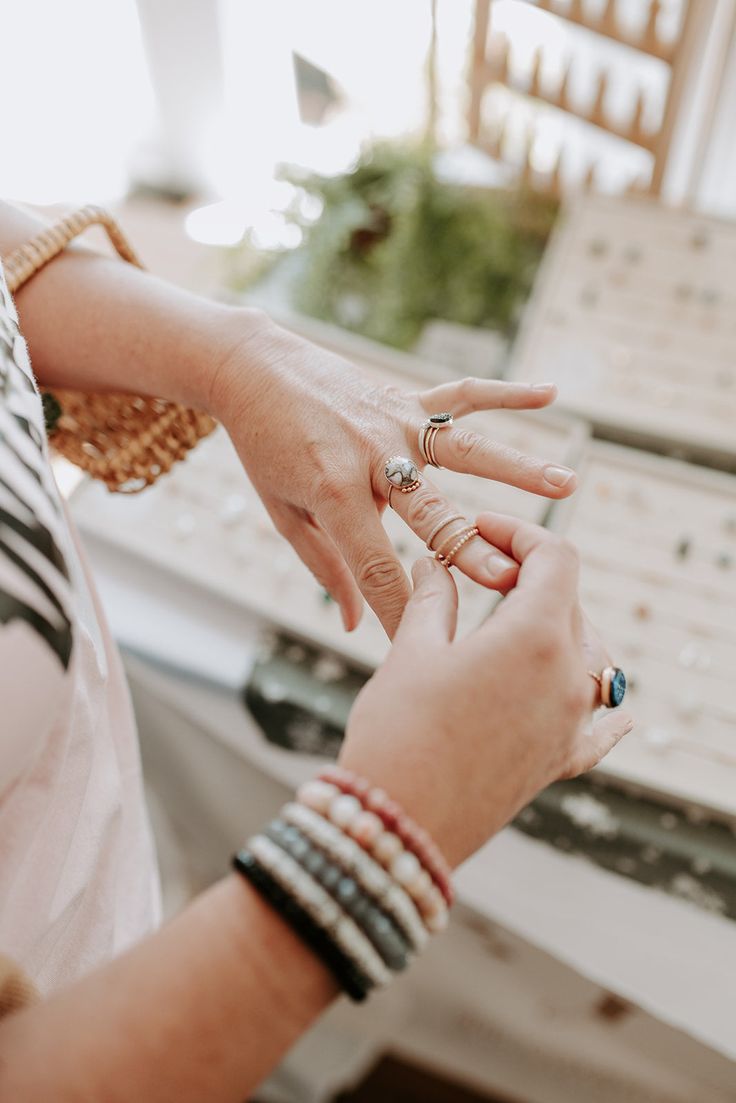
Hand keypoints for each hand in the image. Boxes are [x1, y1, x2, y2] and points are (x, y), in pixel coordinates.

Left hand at [211, 315, 576, 636]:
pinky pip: (461, 395)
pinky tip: (550, 394)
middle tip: (510, 580)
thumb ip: (326, 567)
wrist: (253, 368)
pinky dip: (505, 394)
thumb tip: (357, 626)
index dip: (399, 612)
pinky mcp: (405, 397)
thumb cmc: (266, 449)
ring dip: (517, 469)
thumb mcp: (285, 513)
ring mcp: (394, 422)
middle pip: (431, 512)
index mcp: (334, 492)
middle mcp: (373, 455)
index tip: (427, 649)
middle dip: (470, 549)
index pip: (375, 566)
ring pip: (465, 449)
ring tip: (566, 486)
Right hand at [339, 513, 632, 867]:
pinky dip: (609, 713)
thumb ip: (433, 597)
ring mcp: (571, 724)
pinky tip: (624, 713)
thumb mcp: (411, 651)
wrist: (399, 825)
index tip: (481, 529)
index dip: (519, 533)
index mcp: (534, 637)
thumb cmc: (398, 733)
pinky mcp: (560, 762)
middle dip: (531, 574)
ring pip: (593, 657)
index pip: (554, 559)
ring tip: (523, 617)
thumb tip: (433, 562)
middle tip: (482, 567)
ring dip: (565, 626)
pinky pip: (601, 729)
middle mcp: (568, 677)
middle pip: (571, 602)